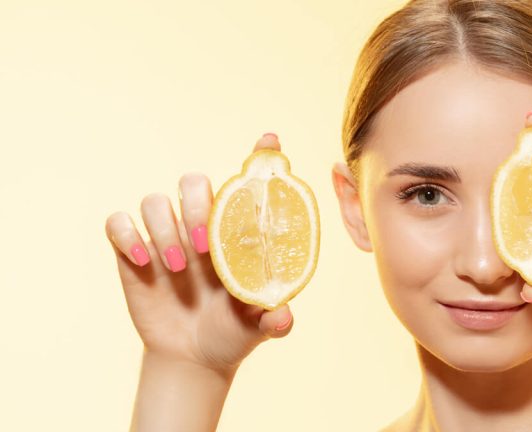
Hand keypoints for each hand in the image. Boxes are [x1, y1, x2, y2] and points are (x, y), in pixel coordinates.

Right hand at [105, 133, 293, 374]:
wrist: (194, 358)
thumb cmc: (233, 332)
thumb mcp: (257, 328)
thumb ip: (274, 320)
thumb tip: (284, 316)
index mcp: (234, 233)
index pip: (245, 185)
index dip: (257, 158)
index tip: (270, 138)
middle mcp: (200, 225)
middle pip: (192, 182)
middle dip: (197, 204)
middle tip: (206, 246)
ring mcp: (165, 235)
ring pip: (154, 201)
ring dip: (165, 228)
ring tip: (179, 267)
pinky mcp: (132, 251)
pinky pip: (117, 222)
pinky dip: (126, 233)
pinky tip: (142, 260)